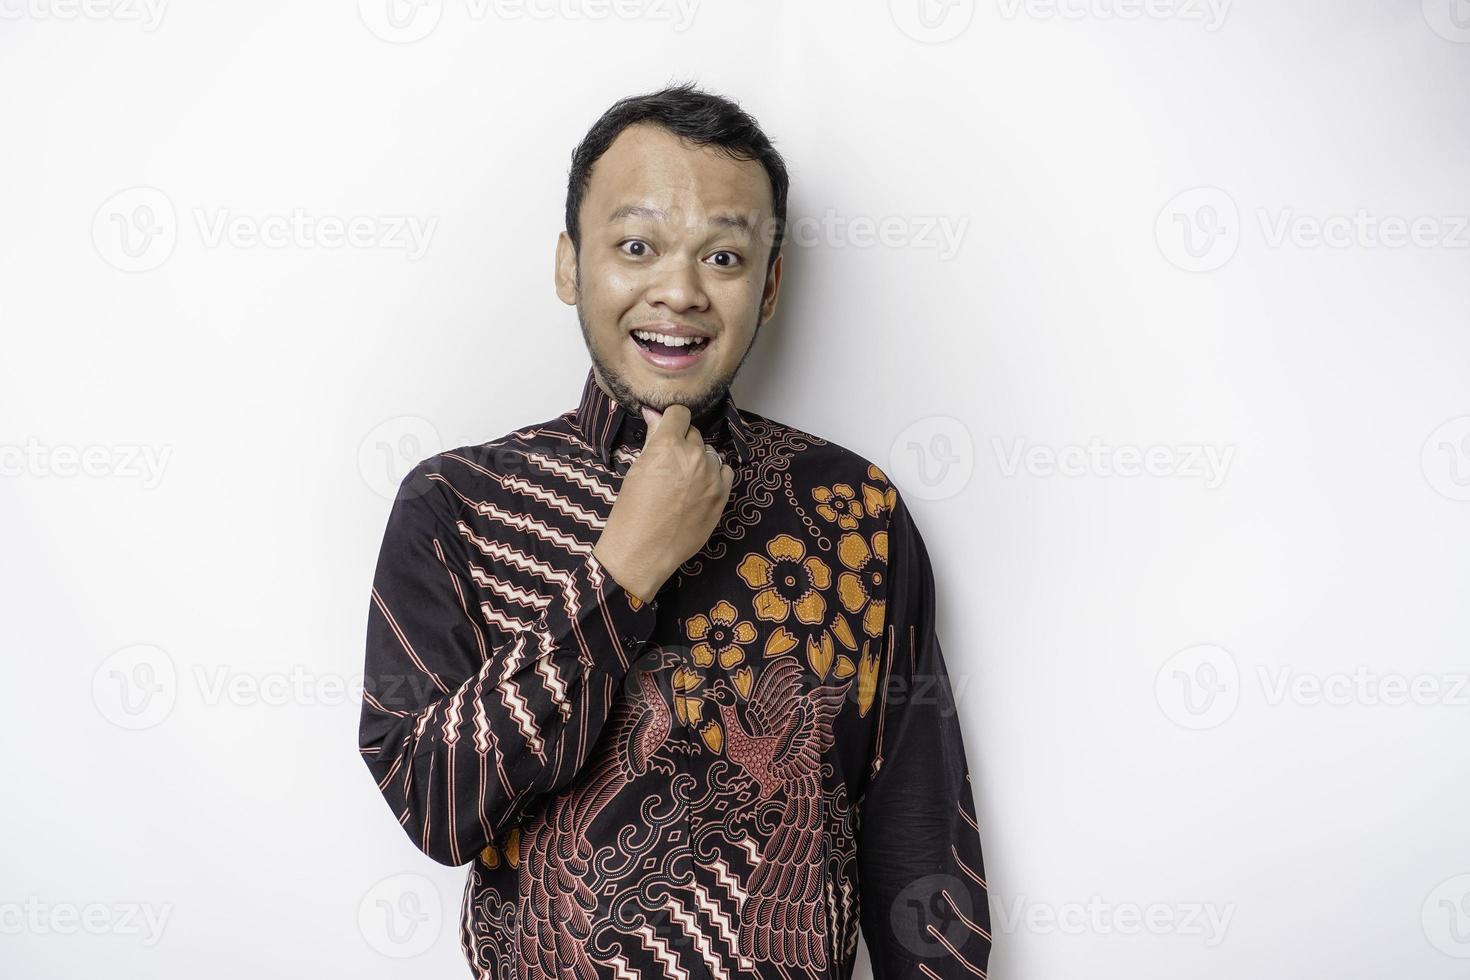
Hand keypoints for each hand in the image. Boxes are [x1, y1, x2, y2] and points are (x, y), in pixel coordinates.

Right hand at [592, 403, 734, 602]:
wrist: (643, 550)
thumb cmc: (632, 510)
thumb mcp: (637, 469)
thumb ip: (652, 437)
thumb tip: (654, 413)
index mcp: (669, 445)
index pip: (679, 413)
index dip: (671, 420)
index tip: (667, 430)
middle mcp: (694, 456)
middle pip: (694, 433)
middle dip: (683, 443)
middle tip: (669, 464)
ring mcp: (712, 477)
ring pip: (710, 453)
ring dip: (699, 460)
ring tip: (683, 481)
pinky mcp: (722, 496)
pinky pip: (725, 472)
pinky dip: (715, 475)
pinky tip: (699, 488)